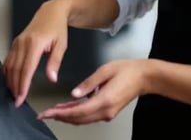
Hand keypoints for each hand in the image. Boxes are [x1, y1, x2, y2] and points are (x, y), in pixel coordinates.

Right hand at [3, 0, 70, 106]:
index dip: (23, 85)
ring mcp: (17, 42)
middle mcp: (22, 43)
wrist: (50, 12)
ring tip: (13, 95)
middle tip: (16, 102)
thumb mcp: (61, 45)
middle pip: (16, 69)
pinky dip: (7, 72)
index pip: (26, 69)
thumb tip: (52, 79)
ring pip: (10, 66)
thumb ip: (55, 62)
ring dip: (10, 81)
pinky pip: (8, 60)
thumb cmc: (58, 29)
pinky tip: (9, 82)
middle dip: (15, 87)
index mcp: (35, 43)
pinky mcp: (15, 43)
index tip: (21, 98)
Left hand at [36, 59, 150, 123]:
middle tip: (45, 114)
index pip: (77, 111)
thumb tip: (73, 94)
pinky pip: (89, 116)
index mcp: (104, 100)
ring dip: (68, 116)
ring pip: (83, 119)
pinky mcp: (109, 111)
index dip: (60, 113)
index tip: (47, 113)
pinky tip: (69, 109)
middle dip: (60, 116)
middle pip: (78, 119)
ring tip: (53, 111)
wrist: (145, 77)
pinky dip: (77, 114)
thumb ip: (88, 83)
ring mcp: (108, 113)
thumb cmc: (127, 70)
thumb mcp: (105, 71)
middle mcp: (105, 111)